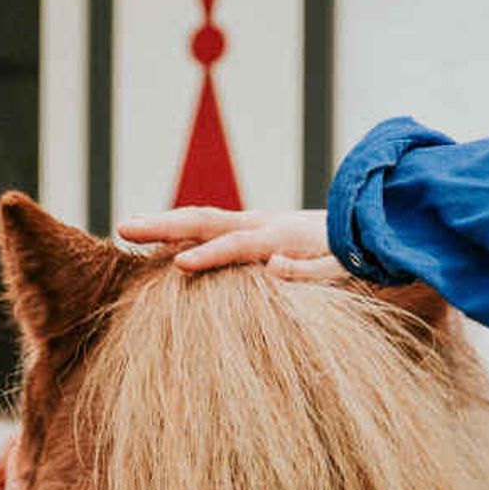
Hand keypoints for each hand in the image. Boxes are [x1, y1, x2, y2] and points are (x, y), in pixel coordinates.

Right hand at [116, 205, 350, 278]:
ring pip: (200, 219)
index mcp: (282, 237)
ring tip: (126, 228)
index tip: (179, 266)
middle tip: (124, 226)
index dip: (209, 256)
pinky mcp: (249, 227)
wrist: (364, 223)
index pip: (238, 245)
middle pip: (205, 220)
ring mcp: (252, 222)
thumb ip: (310, 270)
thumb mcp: (342, 267)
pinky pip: (207, 228)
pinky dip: (179, 232)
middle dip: (163, 225)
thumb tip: (276, 267)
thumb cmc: (353, 255)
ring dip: (163, 223)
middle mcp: (261, 223)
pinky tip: (155, 246)